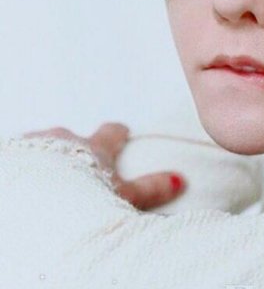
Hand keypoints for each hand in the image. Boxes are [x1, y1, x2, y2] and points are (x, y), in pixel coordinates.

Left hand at [22, 122, 186, 210]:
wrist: (32, 199)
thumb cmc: (79, 197)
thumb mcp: (122, 196)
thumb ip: (150, 188)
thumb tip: (180, 180)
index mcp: (93, 147)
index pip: (111, 133)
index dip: (117, 134)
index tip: (121, 132)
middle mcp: (64, 139)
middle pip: (73, 136)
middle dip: (77, 145)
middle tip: (80, 159)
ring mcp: (33, 145)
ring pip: (43, 146)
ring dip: (46, 158)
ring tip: (45, 179)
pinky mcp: (10, 156)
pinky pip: (19, 157)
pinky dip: (23, 167)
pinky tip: (23, 184)